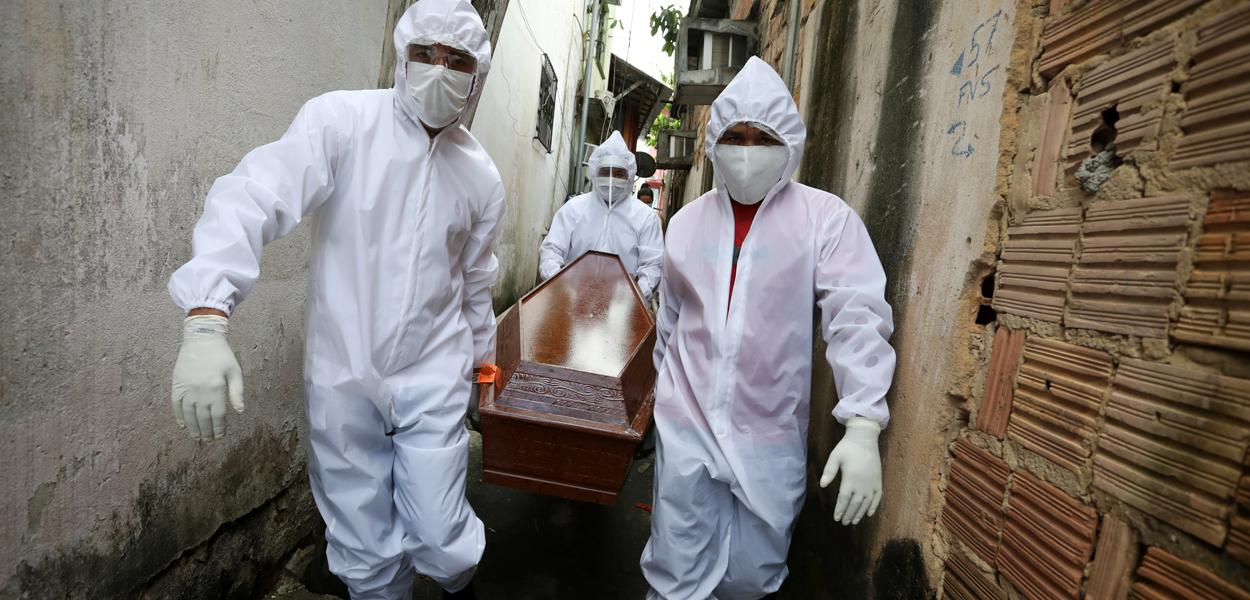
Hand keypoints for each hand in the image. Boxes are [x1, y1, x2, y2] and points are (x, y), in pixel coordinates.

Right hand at [171, 315, 243, 440]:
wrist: (201, 338)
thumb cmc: (222, 355)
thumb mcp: (235, 372)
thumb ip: (237, 392)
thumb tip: (240, 411)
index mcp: (216, 389)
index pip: (218, 415)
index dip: (219, 428)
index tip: (220, 436)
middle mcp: (200, 391)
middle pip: (203, 418)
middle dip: (207, 432)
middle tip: (210, 441)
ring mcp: (186, 389)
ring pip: (189, 415)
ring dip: (193, 428)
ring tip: (197, 437)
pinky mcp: (176, 385)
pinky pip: (176, 405)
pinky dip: (179, 417)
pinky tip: (183, 425)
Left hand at [819, 417, 882, 525]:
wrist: (865, 439)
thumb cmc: (847, 447)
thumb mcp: (835, 457)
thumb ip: (829, 471)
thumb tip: (822, 485)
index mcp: (850, 479)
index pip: (844, 499)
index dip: (840, 509)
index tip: (836, 518)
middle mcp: (862, 484)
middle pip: (855, 504)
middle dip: (849, 514)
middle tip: (844, 523)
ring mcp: (872, 483)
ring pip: (866, 503)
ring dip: (860, 513)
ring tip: (854, 521)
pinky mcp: (878, 481)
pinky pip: (878, 497)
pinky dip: (874, 506)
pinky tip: (870, 514)